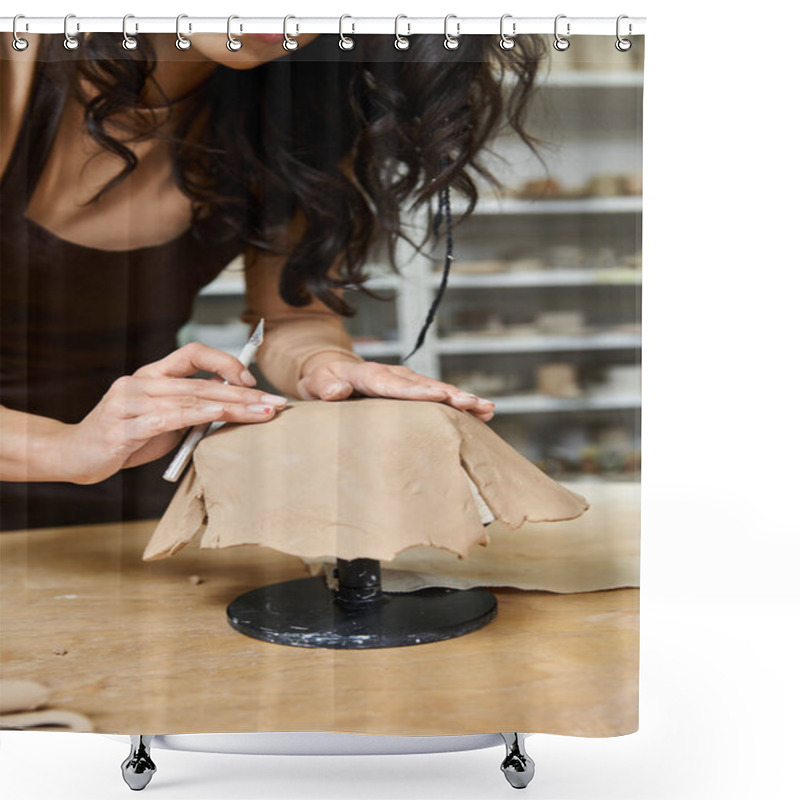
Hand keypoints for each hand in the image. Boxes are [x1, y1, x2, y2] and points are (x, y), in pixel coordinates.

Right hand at [56, 343, 286, 483]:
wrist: (74, 455)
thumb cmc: (125, 437)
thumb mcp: (162, 421)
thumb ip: (190, 410)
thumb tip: (233, 408)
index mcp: (152, 375)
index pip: (192, 353)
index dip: (224, 361)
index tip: (252, 380)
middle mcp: (140, 382)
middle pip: (201, 382)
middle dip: (244, 393)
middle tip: (275, 402)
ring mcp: (129, 402)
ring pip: (189, 399)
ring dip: (231, 406)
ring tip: (260, 412)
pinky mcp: (121, 427)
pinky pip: (164, 418)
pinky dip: (193, 415)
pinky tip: (216, 415)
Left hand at [297, 360, 495, 421]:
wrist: (329, 369)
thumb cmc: (322, 381)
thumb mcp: (315, 384)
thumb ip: (325, 387)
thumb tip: (336, 391)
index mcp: (370, 375)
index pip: (395, 385)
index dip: (418, 392)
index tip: (440, 398)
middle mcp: (393, 374)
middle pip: (426, 386)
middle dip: (452, 395)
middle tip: (476, 404)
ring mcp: (405, 380)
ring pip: (438, 389)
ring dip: (462, 398)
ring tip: (487, 408)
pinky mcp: (413, 388)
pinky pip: (438, 394)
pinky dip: (459, 401)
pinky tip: (481, 411)